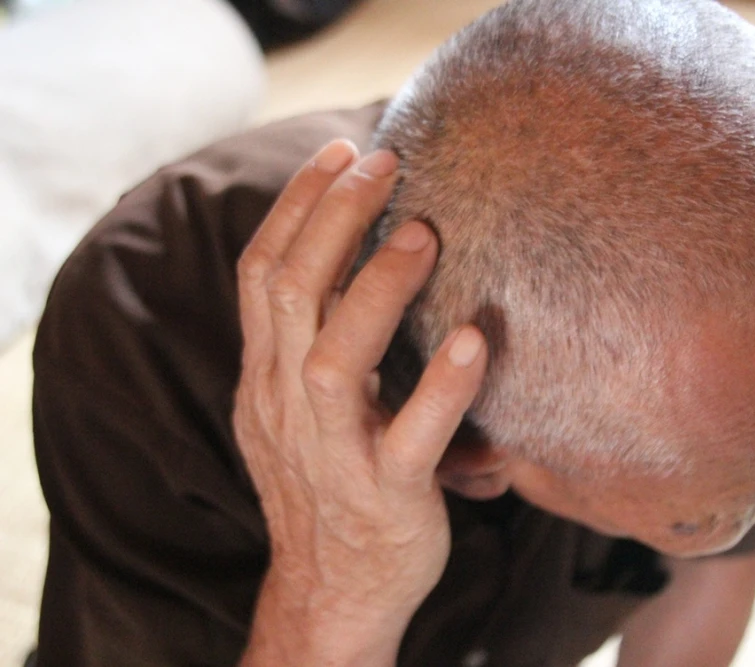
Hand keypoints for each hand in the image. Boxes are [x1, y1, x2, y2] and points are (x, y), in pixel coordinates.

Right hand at [233, 140, 487, 664]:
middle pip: (292, 294)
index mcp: (266, 378)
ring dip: (377, 289)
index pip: (262, 274)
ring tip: (422, 234)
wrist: (329, 593)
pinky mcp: (386, 497)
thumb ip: (311, 341)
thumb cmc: (328, 485)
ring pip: (336, 359)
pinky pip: (410, 440)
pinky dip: (441, 389)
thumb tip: (349, 261)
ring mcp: (333, 454)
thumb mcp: (298, 408)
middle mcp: (286, 407)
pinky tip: (474, 342)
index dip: (296, 206)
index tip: (339, 152)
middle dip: (333, 219)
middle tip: (385, 162)